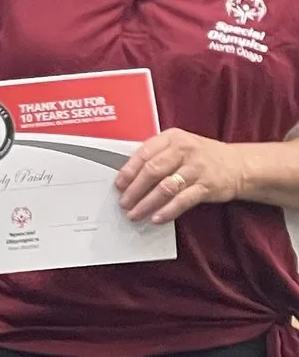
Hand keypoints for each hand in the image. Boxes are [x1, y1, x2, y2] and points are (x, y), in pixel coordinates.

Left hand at [116, 129, 244, 223]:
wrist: (238, 165)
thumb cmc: (201, 156)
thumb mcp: (178, 145)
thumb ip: (157, 155)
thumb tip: (128, 175)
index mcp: (172, 138)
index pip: (144, 154)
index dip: (129, 171)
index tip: (118, 184)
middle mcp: (184, 151)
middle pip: (152, 171)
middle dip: (134, 189)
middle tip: (124, 202)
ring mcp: (197, 169)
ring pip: (166, 187)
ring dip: (147, 203)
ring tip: (135, 213)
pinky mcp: (207, 186)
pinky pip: (183, 200)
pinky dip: (168, 210)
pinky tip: (157, 218)